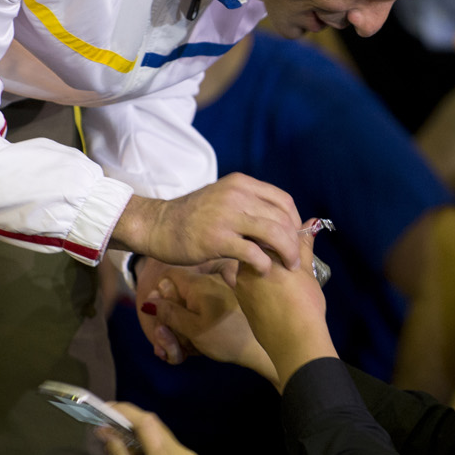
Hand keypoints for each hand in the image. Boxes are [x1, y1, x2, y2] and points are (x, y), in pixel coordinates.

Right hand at [100, 403, 210, 454]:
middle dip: (129, 419)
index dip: (126, 411)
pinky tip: (135, 449)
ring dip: (139, 429)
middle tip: (106, 422)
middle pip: (154, 424)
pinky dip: (150, 440)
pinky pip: (167, 442)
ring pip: (161, 431)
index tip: (106, 408)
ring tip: (116, 436)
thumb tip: (106, 433)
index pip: (147, 424)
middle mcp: (181, 453)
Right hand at [113, 173, 303, 272]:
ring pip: (273, 233)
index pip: (283, 200)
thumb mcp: (223, 199)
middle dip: (294, 240)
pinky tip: (263, 271)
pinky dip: (264, 264)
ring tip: (288, 266)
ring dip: (286, 253)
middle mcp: (237, 195)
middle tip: (296, 258)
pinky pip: (253, 252)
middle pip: (282, 218)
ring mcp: (227, 216)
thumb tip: (280, 218)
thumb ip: (249, 204)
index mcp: (241, 183)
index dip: (295, 220)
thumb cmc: (193, 216)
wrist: (158, 225)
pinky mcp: (218, 239)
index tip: (296, 237)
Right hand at [151, 268, 278, 382]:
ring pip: (191, 302)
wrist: (262, 350)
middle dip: (169, 318)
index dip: (160, 296)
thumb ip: (169, 312)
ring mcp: (223, 288)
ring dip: (182, 325)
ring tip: (181, 350)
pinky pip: (206, 305)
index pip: (169, 277)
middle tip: (166, 345)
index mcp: (199, 282)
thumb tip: (148, 299)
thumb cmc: (226, 338)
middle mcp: (211, 279)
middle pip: (179, 292)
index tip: (160, 316)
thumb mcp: (192, 328)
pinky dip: (198, 322)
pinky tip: (197, 344)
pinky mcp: (232, 300)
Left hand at [233, 225, 336, 386]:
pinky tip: (275, 292)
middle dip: (268, 250)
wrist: (294, 340)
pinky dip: (260, 283)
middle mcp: (244, 267)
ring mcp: (240, 285)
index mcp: (261, 254)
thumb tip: (311, 222)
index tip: (291, 242)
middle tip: (288, 260)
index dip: (278, 235)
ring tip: (283, 278)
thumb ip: (304, 245)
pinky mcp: (240, 302)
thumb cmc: (304, 303)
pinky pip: (248, 284)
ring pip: (250, 267)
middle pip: (253, 249)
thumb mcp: (306, 270)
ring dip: (264, 267)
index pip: (263, 232)